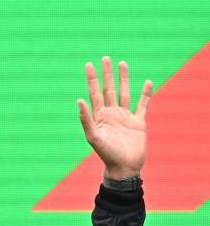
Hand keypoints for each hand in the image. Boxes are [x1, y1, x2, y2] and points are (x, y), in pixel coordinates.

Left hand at [77, 56, 152, 178]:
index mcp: (99, 117)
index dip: (92, 79)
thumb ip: (86, 119)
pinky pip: (142, 105)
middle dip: (106, 74)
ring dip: (123, 79)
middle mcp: (111, 114)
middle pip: (108, 89)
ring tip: (122, 63)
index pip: (94, 93)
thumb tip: (79, 100)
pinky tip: (147, 82)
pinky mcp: (138, 122)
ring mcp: (125, 117)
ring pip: (124, 93)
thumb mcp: (94, 137)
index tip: (88, 64)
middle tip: (105, 58)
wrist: (124, 168)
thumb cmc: (107, 155)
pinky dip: (145, 94)